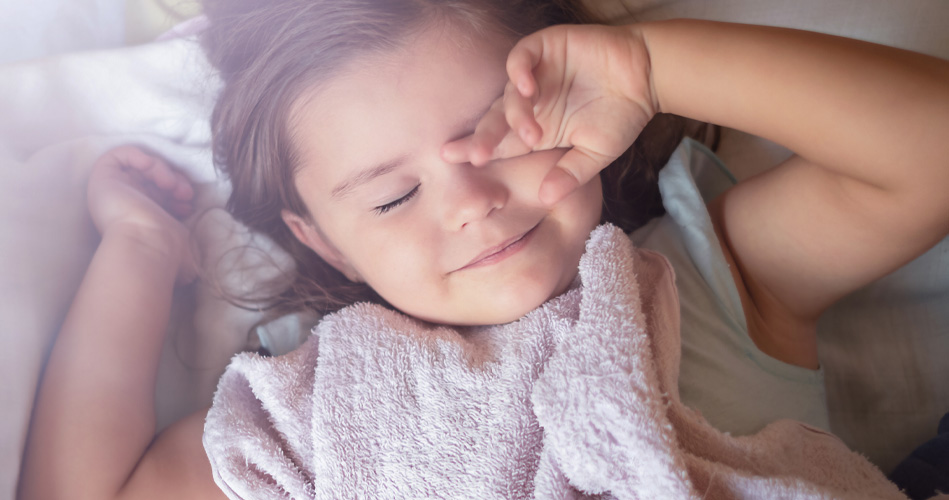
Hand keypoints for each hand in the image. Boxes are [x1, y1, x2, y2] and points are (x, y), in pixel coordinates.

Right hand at [86, 146, 196, 283]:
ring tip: (171, 186)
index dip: (178, 193)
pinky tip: (149, 168)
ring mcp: (116, 189)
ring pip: (141, 166)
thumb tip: (195, 257)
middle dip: (175, 180)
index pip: (161, 194)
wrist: (146, 243)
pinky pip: (120, 154)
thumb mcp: (182, 242)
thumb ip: (184, 238)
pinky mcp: (103, 177)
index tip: (188, 205)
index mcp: (144, 215)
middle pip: (153, 178)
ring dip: (162, 169)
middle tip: (185, 194)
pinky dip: (139, 155)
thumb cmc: (165, 248)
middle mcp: (129, 201)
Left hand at [441, 24, 656, 204]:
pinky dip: (519, 71)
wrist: (647, 77)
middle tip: (474, 156)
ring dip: (515, 114)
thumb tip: (547, 198)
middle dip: (482, 138)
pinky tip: (526, 87)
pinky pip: (521, 57)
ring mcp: (537, 74)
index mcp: (538, 129)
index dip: (476, 150)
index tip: (453, 161)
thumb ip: (570, 174)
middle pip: (495, 120)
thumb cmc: (622, 116)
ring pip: (508, 93)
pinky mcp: (545, 47)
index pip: (500, 143)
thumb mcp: (596, 153)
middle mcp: (531, 102)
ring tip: (530, 133)